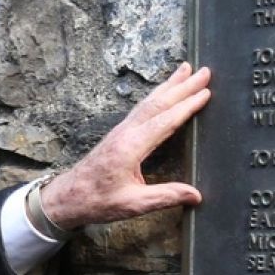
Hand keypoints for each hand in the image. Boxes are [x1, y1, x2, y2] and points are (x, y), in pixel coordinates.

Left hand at [39, 63, 210, 229]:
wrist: (68, 197)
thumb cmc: (98, 201)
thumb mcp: (133, 204)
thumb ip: (165, 196)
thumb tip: (196, 195)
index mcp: (130, 147)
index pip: (165, 121)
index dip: (186, 106)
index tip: (206, 92)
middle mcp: (126, 132)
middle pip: (158, 103)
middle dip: (182, 86)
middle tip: (204, 72)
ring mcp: (121, 130)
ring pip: (148, 102)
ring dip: (169, 85)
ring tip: (185, 69)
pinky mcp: (118, 133)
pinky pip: (141, 108)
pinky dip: (156, 95)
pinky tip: (163, 91)